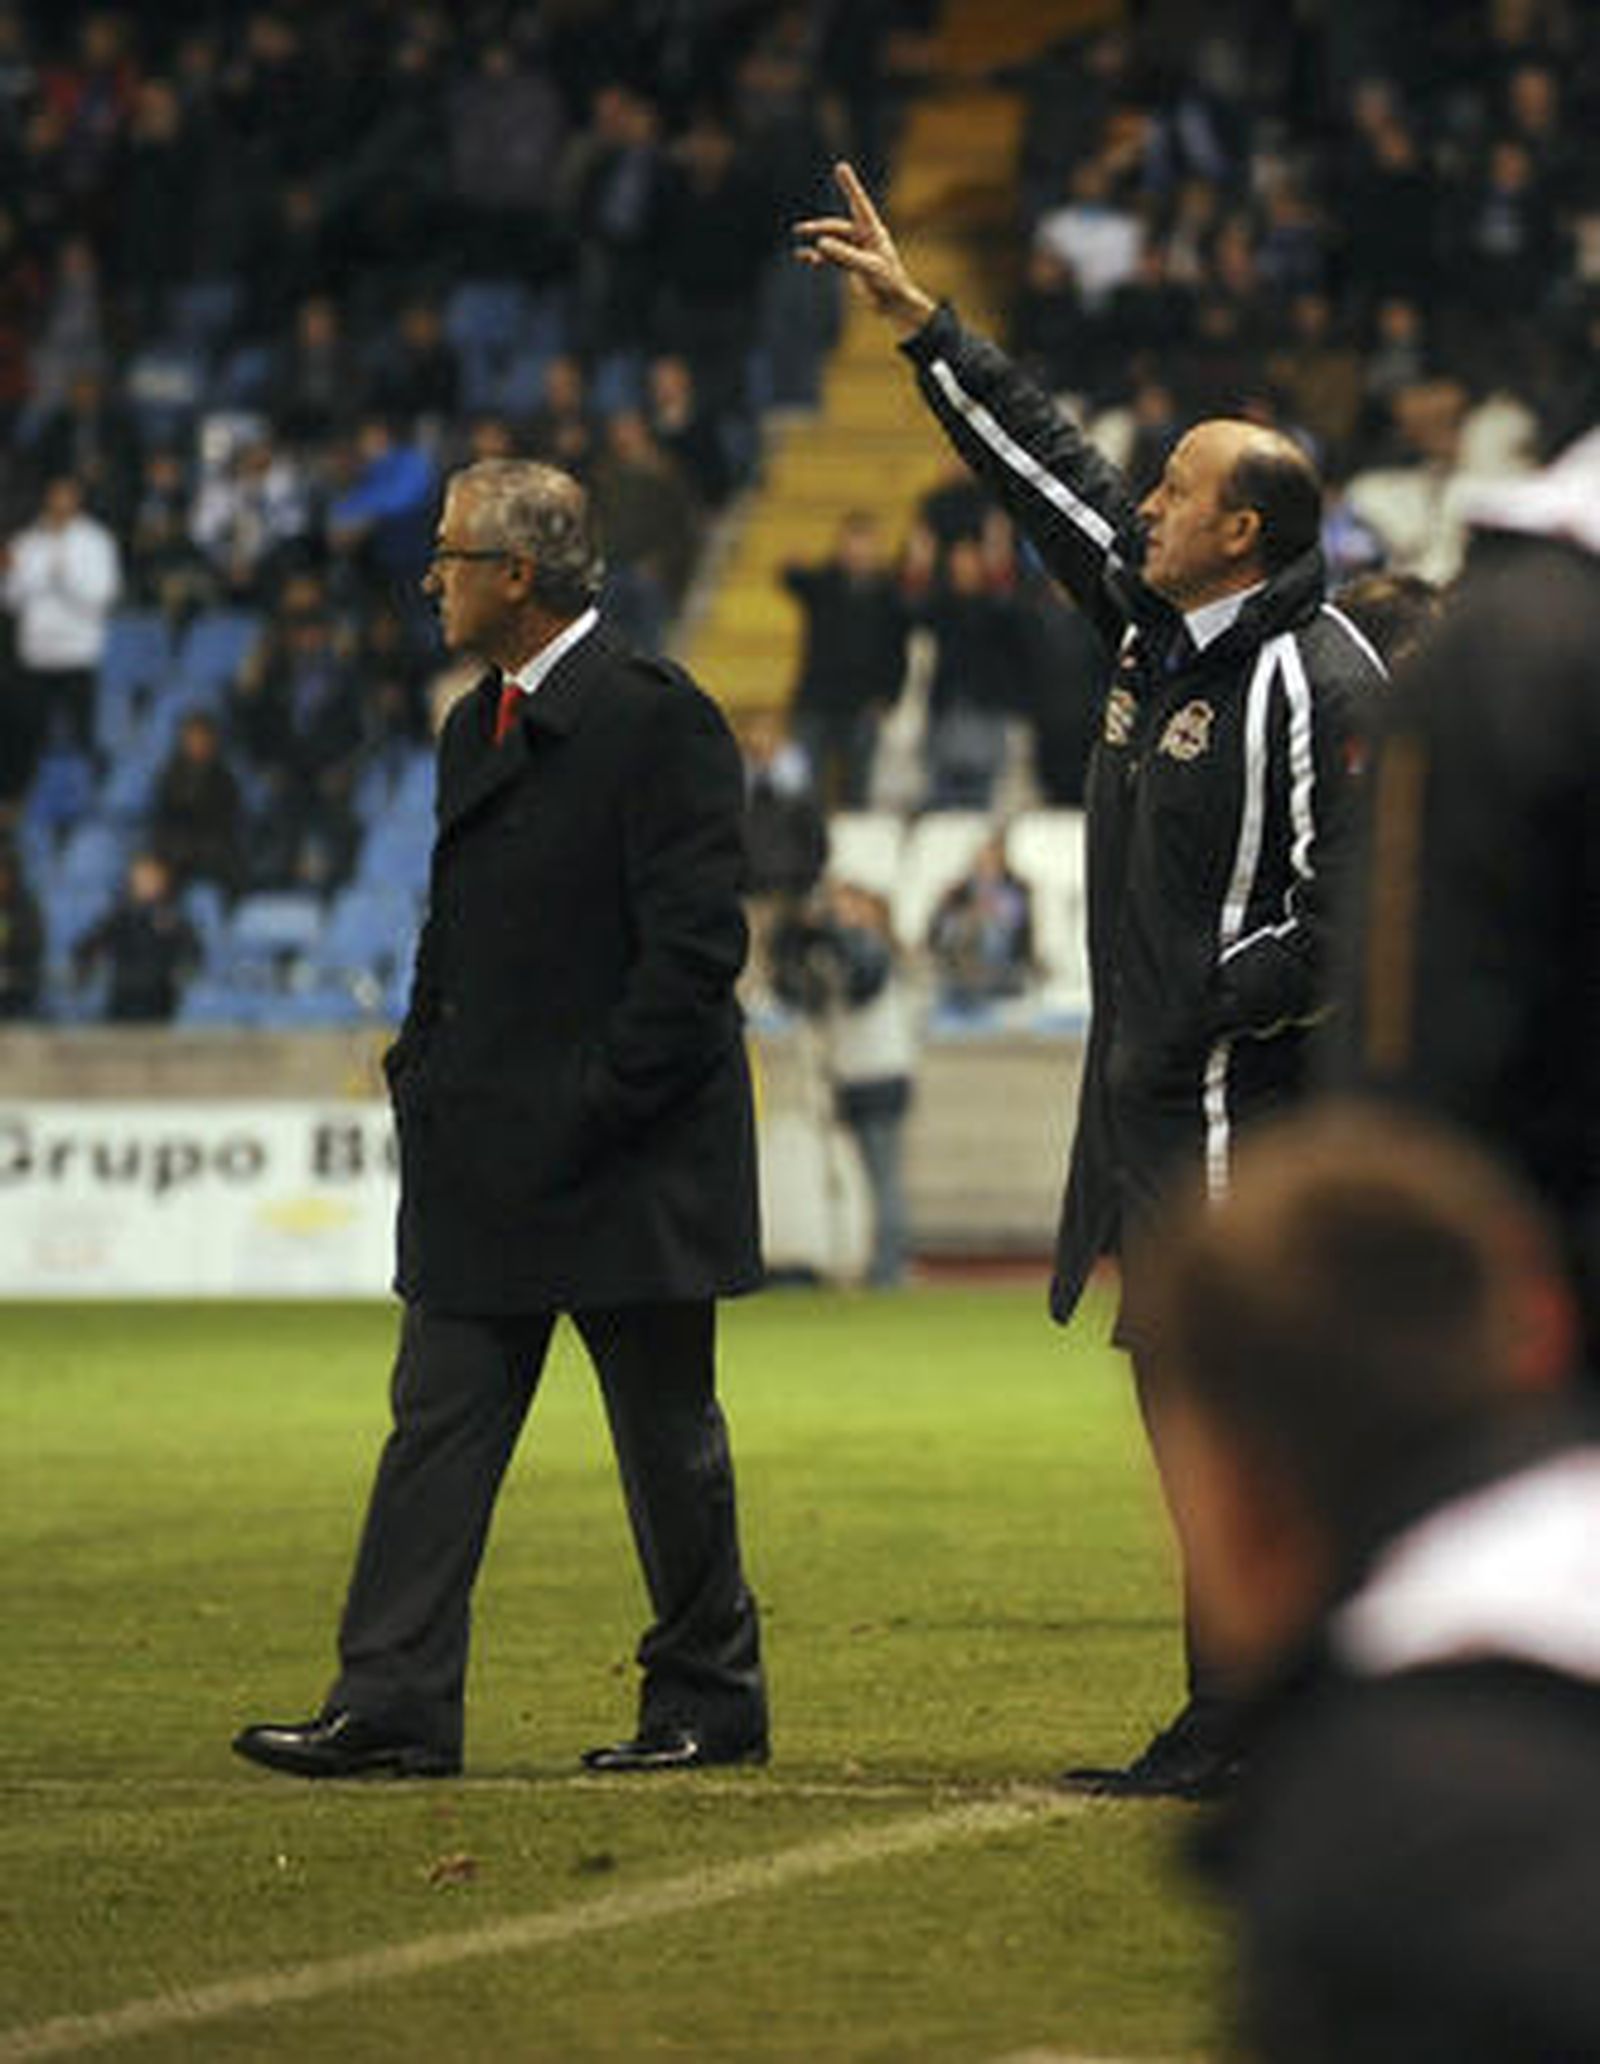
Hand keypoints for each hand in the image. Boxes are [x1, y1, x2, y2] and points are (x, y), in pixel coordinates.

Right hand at [793, 161, 937, 341]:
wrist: (893, 304)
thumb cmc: (888, 283)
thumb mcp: (867, 267)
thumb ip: (845, 255)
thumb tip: (820, 244)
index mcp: (873, 231)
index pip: (859, 204)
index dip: (850, 185)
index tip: (841, 167)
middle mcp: (864, 236)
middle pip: (837, 227)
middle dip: (818, 229)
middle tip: (800, 230)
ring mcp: (856, 249)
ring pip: (831, 241)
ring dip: (816, 244)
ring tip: (800, 253)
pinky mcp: (850, 263)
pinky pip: (830, 255)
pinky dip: (818, 257)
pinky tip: (806, 258)